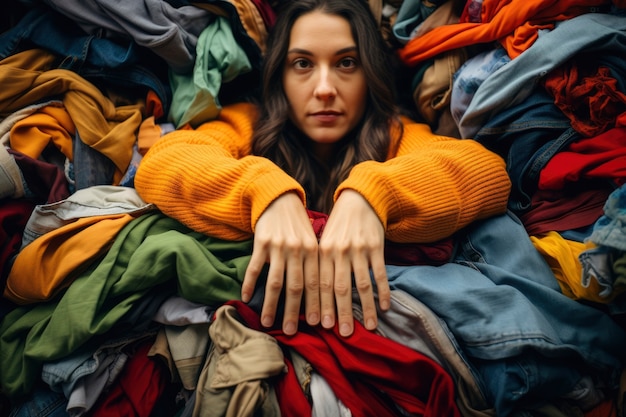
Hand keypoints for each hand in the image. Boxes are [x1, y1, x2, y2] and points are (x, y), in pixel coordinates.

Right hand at [242, 192, 319, 334]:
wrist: (279, 199)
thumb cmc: (299, 225)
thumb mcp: (313, 241)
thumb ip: (316, 264)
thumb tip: (323, 296)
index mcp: (314, 251)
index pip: (317, 283)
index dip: (318, 305)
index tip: (318, 325)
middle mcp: (298, 250)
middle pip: (296, 286)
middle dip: (293, 312)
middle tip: (290, 332)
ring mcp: (279, 246)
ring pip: (275, 281)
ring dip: (270, 304)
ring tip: (266, 323)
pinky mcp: (261, 242)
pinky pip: (255, 267)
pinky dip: (249, 283)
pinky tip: (245, 297)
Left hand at [318, 189, 389, 336]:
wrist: (360, 200)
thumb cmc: (338, 225)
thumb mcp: (322, 240)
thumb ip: (319, 264)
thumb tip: (312, 294)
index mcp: (322, 251)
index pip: (320, 284)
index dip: (320, 305)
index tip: (321, 326)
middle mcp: (339, 251)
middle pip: (340, 288)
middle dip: (342, 313)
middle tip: (345, 334)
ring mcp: (359, 249)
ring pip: (362, 284)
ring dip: (365, 307)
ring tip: (369, 326)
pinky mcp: (376, 247)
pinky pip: (380, 273)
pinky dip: (383, 291)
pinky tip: (385, 306)